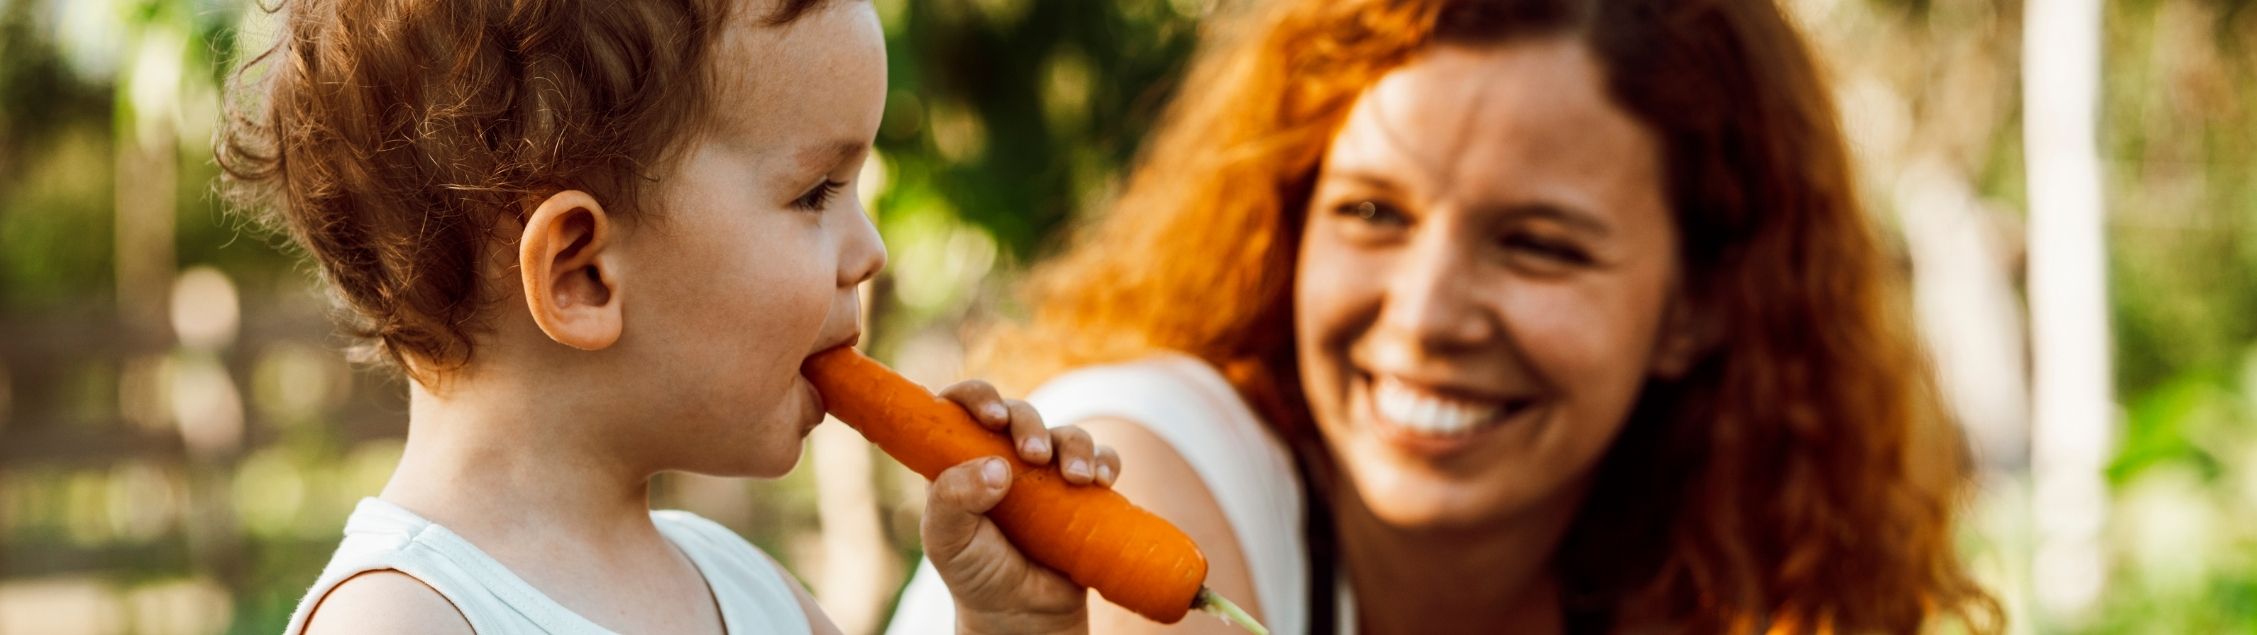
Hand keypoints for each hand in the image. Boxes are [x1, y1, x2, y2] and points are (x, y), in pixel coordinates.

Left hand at [923, 380, 1122, 634]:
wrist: (1021, 614)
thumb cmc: (974, 573)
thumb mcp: (946, 540)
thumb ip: (952, 499)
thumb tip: (996, 467)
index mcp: (961, 457)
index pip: (962, 405)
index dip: (977, 397)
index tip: (992, 417)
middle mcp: (1004, 455)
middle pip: (1020, 412)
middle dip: (1029, 425)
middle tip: (1035, 456)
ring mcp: (1046, 472)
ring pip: (1066, 433)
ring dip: (1075, 447)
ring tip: (1077, 480)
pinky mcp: (1082, 491)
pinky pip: (1102, 460)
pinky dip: (1105, 463)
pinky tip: (1101, 481)